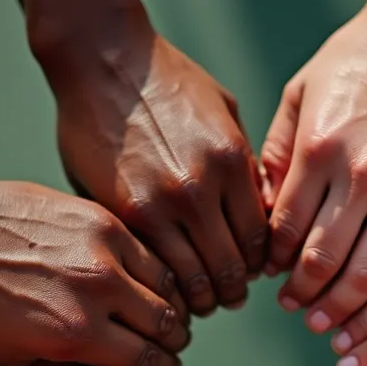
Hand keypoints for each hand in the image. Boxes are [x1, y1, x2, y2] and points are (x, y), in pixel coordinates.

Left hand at [0, 176, 190, 365]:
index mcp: (74, 335)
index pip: (149, 363)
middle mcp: (98, 292)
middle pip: (168, 326)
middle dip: (172, 344)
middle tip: (168, 348)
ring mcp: (103, 250)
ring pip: (168, 287)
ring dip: (171, 307)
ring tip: (163, 316)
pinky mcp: (100, 219)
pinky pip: (149, 251)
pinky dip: (157, 272)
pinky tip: (146, 282)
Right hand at [36, 18, 267, 314]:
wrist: (103, 62)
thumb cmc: (165, 81)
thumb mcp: (225, 114)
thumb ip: (245, 167)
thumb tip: (262, 216)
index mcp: (230, 163)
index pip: (260, 239)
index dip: (260, 265)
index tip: (254, 274)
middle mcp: (198, 189)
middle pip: (230, 267)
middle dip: (233, 291)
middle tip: (229, 299)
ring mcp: (158, 205)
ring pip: (193, 279)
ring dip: (200, 298)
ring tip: (198, 303)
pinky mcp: (123, 214)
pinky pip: (154, 267)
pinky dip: (165, 287)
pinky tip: (166, 288)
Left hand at [261, 0, 366, 331]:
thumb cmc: (360, 57)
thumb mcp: (300, 93)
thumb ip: (279, 152)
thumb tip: (264, 209)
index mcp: (315, 151)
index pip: (282, 231)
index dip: (272, 264)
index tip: (269, 277)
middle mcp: (355, 176)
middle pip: (319, 262)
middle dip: (301, 296)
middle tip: (294, 309)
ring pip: (364, 272)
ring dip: (341, 304)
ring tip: (329, 317)